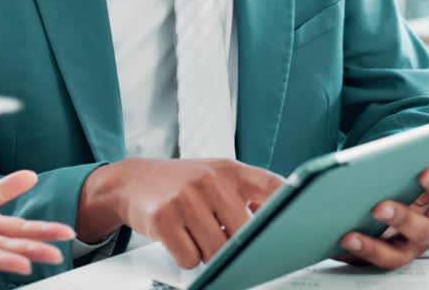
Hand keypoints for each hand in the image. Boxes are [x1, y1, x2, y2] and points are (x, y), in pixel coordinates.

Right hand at [78, 158, 283, 268]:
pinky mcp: (164, 218)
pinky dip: (186, 257)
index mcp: (230, 169)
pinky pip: (190, 259)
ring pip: (217, 251)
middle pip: (245, 234)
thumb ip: (248, 193)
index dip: (290, 208)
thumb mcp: (215, 176)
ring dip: (208, 253)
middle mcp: (210, 180)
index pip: (274, 188)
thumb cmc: (180, 183)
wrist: (131, 181)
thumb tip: (281, 221)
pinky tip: (179, 238)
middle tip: (220, 235)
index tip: (298, 224)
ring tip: (196, 233)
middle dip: (235, 245)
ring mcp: (186, 198)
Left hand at [336, 165, 428, 269]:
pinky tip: (334, 246)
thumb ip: (422, 157)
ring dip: (371, 247)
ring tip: (348, 237)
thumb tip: (397, 149)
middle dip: (401, 219)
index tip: (426, 172)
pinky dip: (352, 255)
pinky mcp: (391, 254)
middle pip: (422, 231)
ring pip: (395, 255)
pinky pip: (371, 260)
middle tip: (379, 207)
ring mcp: (413, 247)